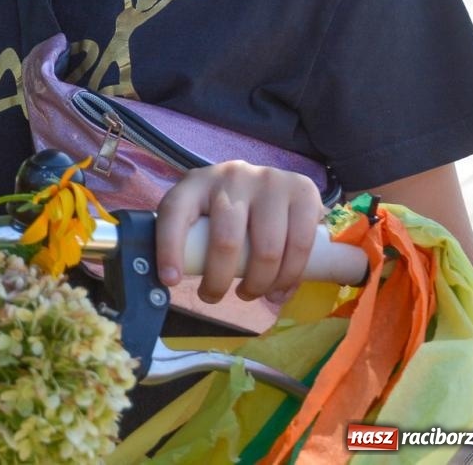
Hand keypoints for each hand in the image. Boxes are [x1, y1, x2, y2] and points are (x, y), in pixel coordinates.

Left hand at [155, 161, 324, 304]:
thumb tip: (171, 282)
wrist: (272, 184)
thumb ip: (191, 239)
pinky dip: (290, 278)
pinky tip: (278, 291)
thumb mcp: (202, 214)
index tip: (170, 281)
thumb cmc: (228, 210)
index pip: (175, 212)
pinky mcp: (303, 190)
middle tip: (213, 298)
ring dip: (257, 285)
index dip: (169, 248)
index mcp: (196, 182)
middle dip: (218, 281)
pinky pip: (300, 245)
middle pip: (226, 241)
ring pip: (266, 249)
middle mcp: (232, 176)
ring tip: (249, 294)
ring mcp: (270, 181)